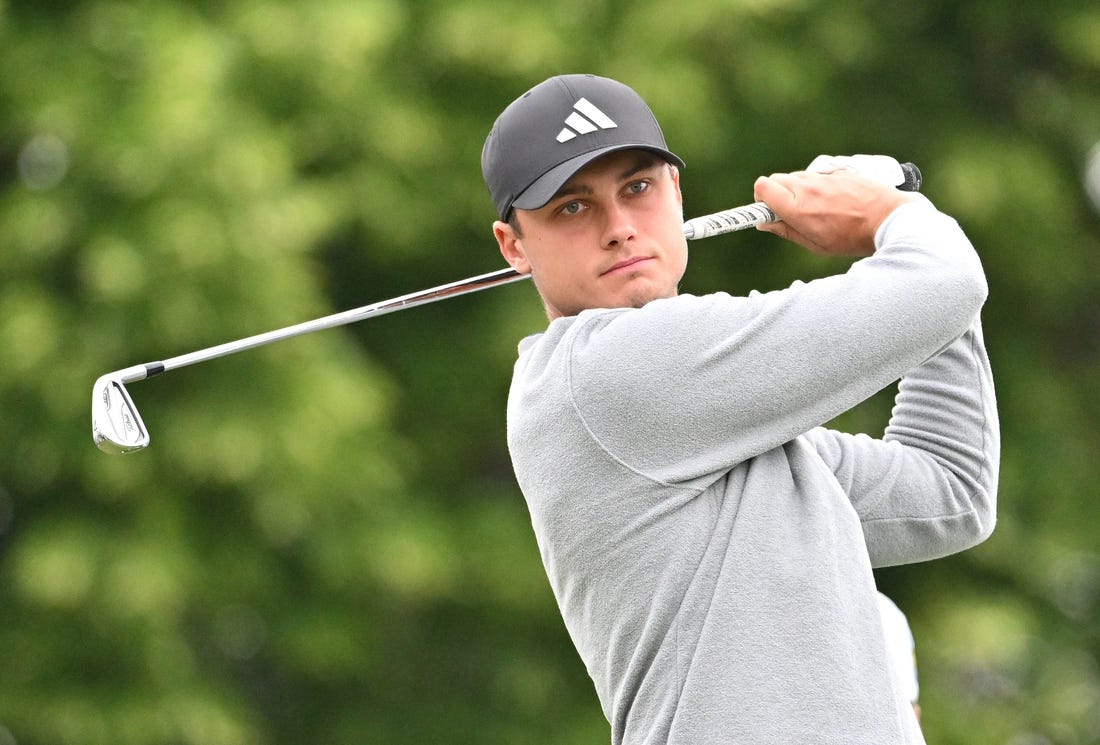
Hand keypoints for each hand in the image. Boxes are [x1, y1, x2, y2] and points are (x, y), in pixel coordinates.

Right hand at [752, 169, 919, 255]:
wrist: (888, 219)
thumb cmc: (852, 238)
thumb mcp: (815, 244)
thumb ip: (786, 230)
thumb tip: (764, 222)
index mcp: (797, 207)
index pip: (762, 187)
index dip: (761, 198)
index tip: (767, 209)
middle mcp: (807, 187)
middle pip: (776, 179)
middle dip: (777, 193)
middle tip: (790, 211)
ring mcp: (823, 176)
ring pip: (797, 176)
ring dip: (798, 189)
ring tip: (818, 208)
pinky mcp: (838, 170)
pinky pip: (818, 175)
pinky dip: (818, 185)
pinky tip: (834, 200)